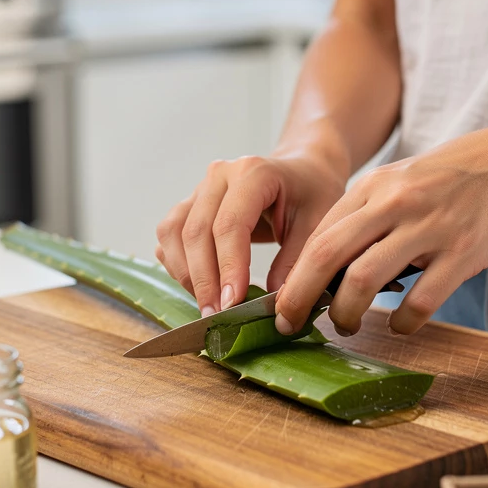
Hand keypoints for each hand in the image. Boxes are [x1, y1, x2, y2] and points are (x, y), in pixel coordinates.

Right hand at [156, 153, 345, 315]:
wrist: (302, 171)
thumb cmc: (311, 195)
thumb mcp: (317, 225)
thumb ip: (294, 263)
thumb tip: (272, 305)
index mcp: (253, 173)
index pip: (230, 224)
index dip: (228, 267)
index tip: (233, 303)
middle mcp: (219, 175)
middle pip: (196, 232)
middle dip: (204, 280)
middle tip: (217, 315)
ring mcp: (200, 188)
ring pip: (173, 233)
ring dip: (186, 274)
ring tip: (208, 305)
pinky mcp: (190, 203)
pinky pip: (170, 235)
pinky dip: (177, 264)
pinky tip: (198, 286)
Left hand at [274, 113, 487, 336]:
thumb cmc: (463, 174)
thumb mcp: (406, 180)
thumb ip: (371, 215)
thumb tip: (336, 266)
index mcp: (375, 186)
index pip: (317, 234)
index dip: (292, 273)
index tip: (282, 300)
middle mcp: (394, 203)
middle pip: (326, 255)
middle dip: (298, 297)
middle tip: (288, 323)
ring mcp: (429, 227)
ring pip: (364, 279)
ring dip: (345, 313)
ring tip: (345, 326)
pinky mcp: (464, 251)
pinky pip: (421, 300)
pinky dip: (404, 322)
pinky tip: (402, 326)